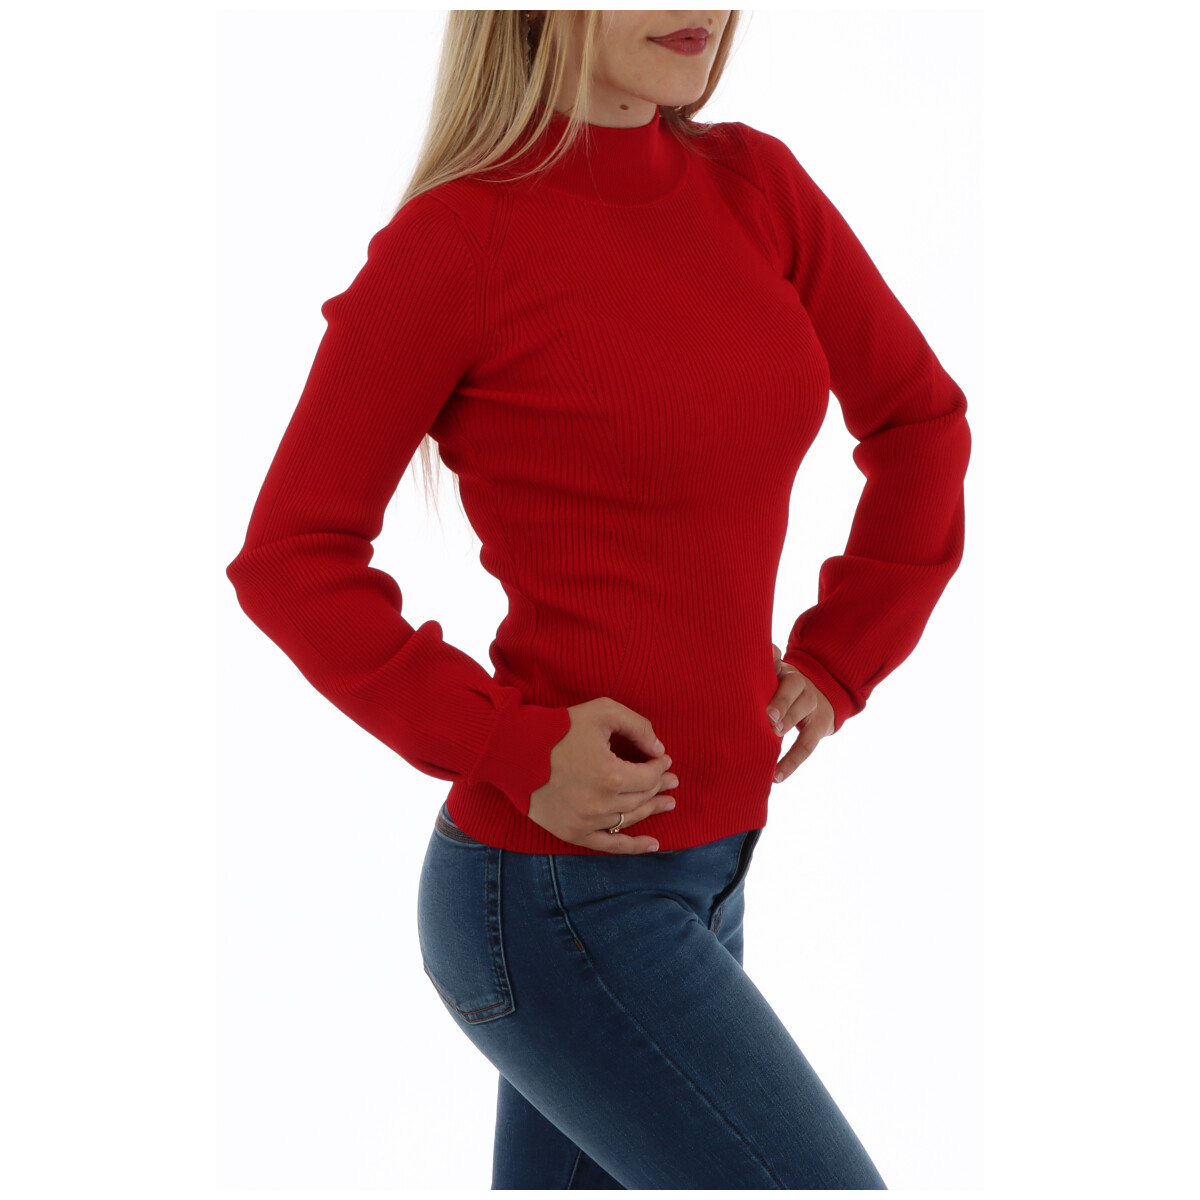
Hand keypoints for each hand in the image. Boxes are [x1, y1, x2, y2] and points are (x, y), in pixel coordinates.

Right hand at [528, 697, 677, 853]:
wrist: (513, 749)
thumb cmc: (559, 727)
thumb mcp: (603, 712)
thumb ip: (637, 726)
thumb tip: (659, 750)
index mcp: (612, 774)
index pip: (650, 775)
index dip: (661, 766)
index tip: (663, 758)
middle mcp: (602, 803)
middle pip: (642, 797)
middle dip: (659, 786)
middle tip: (671, 781)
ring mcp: (587, 822)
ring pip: (630, 819)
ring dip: (651, 809)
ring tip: (666, 803)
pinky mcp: (572, 832)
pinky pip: (609, 845)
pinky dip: (633, 846)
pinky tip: (653, 844)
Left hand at [767, 643, 834, 782]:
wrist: (822, 692)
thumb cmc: (783, 686)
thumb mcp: (774, 673)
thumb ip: (764, 666)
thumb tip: (756, 652)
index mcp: (786, 671)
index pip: (780, 666)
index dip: (772, 672)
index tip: (757, 687)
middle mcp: (802, 685)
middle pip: (795, 689)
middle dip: (781, 702)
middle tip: (767, 717)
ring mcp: (812, 706)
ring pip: (804, 714)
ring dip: (788, 725)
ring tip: (772, 739)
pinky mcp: (819, 727)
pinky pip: (806, 745)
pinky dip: (791, 762)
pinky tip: (776, 776)